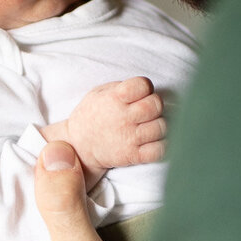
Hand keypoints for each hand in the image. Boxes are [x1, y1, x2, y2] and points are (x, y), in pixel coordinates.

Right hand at [44, 77, 165, 185]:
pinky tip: (152, 142)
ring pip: (161, 127)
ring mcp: (128, 138)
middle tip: (147, 112)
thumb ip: (123, 87)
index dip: (146, 87)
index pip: (143, 85)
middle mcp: (123, 117)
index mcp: (114, 98)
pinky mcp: (132, 156)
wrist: (79, 146)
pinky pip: (159, 151)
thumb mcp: (100, 93)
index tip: (140, 94)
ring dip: (158, 127)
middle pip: (156, 105)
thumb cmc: (94, 115)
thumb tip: (147, 88)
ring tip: (148, 127)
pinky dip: (161, 146)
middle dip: (156, 106)